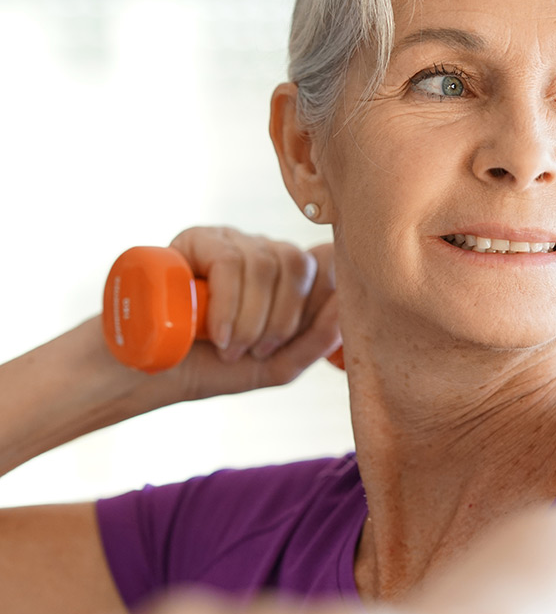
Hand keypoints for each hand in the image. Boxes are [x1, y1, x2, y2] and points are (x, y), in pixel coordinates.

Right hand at [166, 227, 340, 399]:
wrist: (152, 373)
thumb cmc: (215, 367)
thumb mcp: (277, 365)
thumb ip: (316, 341)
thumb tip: (345, 309)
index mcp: (288, 279)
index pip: (327, 263)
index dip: (326, 291)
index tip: (305, 331)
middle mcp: (264, 253)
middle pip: (299, 263)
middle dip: (283, 319)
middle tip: (255, 352)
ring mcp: (232, 242)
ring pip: (268, 263)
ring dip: (252, 319)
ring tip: (229, 348)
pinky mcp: (198, 239)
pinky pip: (232, 262)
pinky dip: (229, 305)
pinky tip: (216, 333)